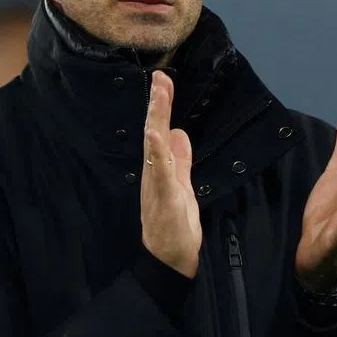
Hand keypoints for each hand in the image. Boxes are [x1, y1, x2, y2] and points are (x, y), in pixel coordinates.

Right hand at [140, 71, 201, 277]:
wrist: (168, 260)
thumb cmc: (175, 226)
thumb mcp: (182, 186)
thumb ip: (180, 161)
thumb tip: (179, 132)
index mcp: (160, 168)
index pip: (159, 130)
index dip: (161, 106)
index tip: (163, 80)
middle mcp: (154, 172)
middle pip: (154, 132)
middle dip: (158, 104)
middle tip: (160, 77)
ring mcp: (157, 184)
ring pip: (154, 146)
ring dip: (156, 120)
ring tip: (159, 95)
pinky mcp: (163, 198)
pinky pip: (159, 172)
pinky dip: (158, 152)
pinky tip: (157, 135)